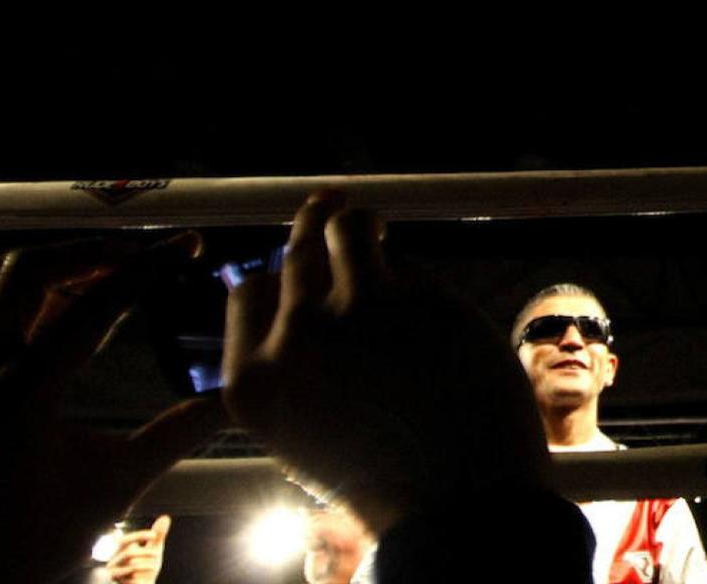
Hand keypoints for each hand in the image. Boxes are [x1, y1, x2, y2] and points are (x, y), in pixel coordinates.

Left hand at [0, 237, 224, 583]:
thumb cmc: (32, 542)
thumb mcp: (114, 487)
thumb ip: (176, 433)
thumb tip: (237, 401)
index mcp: (24, 396)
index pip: (95, 304)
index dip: (149, 266)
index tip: (188, 246)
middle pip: (28, 271)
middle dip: (92, 251)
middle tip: (140, 255)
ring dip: (38, 267)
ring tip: (87, 274)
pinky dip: (0, 292)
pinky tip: (38, 308)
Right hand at [106, 514, 171, 583]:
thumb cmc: (147, 568)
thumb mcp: (154, 551)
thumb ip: (158, 536)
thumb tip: (165, 517)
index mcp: (121, 552)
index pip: (125, 540)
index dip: (139, 536)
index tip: (154, 535)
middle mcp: (114, 562)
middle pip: (129, 552)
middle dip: (146, 552)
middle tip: (157, 554)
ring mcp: (115, 574)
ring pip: (131, 565)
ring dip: (147, 564)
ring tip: (155, 566)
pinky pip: (130, 579)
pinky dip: (142, 577)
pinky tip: (145, 578)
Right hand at [223, 192, 550, 535]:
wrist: (458, 499)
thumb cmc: (389, 476)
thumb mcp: (307, 436)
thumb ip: (294, 372)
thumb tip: (296, 308)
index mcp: (253, 383)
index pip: (247, 292)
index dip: (273, 276)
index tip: (289, 269)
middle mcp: (295, 337)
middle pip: (296, 251)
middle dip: (310, 223)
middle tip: (324, 206)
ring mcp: (356, 309)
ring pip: (346, 229)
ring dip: (356, 220)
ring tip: (365, 219)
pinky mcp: (415, 294)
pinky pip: (402, 259)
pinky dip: (404, 264)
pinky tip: (411, 281)